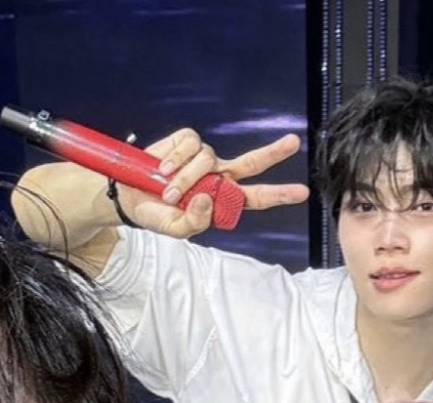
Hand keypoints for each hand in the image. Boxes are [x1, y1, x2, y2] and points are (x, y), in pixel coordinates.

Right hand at [118, 128, 311, 238]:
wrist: (130, 197)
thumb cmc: (158, 214)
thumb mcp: (176, 230)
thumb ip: (194, 221)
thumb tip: (207, 197)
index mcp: (223, 199)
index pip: (256, 197)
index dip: (278, 194)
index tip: (301, 192)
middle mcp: (218, 175)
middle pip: (252, 162)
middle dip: (273, 153)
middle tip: (292, 143)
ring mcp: (204, 157)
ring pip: (208, 159)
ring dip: (186, 177)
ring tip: (167, 191)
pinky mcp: (186, 141)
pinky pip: (189, 145)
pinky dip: (175, 159)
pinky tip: (162, 169)